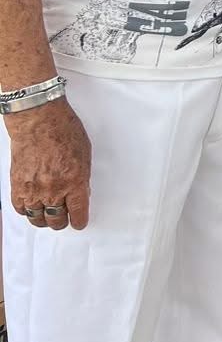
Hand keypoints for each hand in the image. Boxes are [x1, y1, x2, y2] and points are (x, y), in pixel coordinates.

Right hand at [6, 99, 90, 229]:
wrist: (38, 120)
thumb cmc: (63, 130)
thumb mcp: (85, 154)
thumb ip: (81, 177)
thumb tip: (80, 193)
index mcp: (75, 181)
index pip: (78, 213)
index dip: (80, 221)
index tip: (79, 222)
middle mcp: (54, 189)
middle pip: (57, 219)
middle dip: (62, 221)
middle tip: (63, 218)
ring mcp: (34, 189)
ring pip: (38, 218)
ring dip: (44, 219)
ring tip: (47, 215)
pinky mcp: (17, 186)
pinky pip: (21, 209)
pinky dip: (27, 210)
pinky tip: (32, 206)